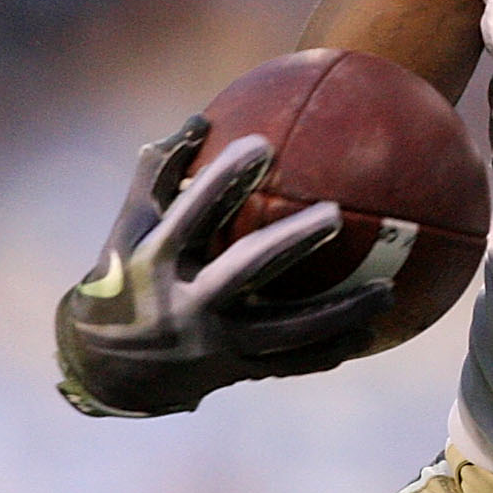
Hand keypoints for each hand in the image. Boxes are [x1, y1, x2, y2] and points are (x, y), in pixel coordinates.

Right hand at [53, 117, 391, 416]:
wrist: (105, 371)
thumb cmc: (121, 281)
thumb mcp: (127, 231)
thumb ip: (159, 177)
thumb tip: (198, 120)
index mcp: (156, 260)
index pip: (193, 212)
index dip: (224, 179)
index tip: (262, 145)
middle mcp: (186, 301)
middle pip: (247, 269)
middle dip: (292, 242)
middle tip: (336, 214)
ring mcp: (213, 342)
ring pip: (285, 330)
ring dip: (338, 313)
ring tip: (388, 291)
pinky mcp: (233, 371)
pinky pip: (289, 364)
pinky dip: (328, 351)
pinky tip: (368, 334)